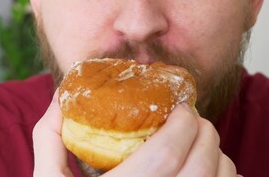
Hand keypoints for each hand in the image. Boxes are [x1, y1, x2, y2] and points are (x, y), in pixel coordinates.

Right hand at [33, 90, 238, 176]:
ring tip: (200, 143)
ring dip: (218, 156)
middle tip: (193, 119)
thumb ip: (50, 139)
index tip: (180, 108)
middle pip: (199, 168)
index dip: (181, 125)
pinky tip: (208, 172)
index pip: (164, 155)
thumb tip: (60, 98)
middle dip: (206, 133)